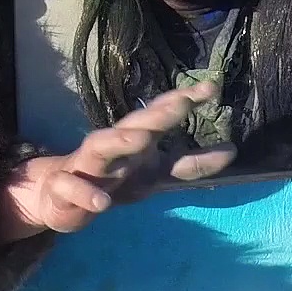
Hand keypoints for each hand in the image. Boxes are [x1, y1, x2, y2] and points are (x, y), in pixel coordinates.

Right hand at [0, 83, 235, 243]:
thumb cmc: (114, 178)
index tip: (212, 88)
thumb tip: (234, 150)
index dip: (185, 100)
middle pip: (135, 124)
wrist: (58, 197)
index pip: (161, 114)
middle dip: (156, 114)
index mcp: (136, 138)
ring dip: (120, 140)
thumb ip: (192, 164)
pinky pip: (74, 189)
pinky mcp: (65, 188)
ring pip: (101, 146)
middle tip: (182, 103)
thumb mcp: (156, 174)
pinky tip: (102, 202)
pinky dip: (87, 193)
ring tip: (140, 139)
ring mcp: (87, 163)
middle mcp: (113, 144)